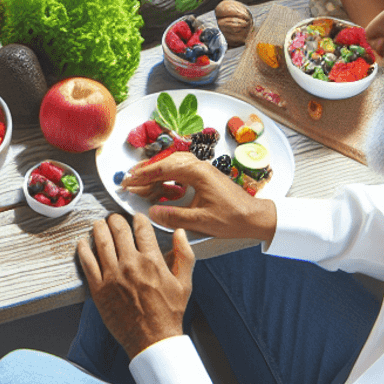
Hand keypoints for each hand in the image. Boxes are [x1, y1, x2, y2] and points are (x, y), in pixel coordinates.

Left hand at [76, 212, 193, 358]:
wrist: (153, 340)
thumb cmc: (169, 314)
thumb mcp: (185, 284)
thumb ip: (184, 255)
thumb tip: (180, 233)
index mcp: (152, 261)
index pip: (142, 229)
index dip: (138, 219)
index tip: (136, 217)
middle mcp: (130, 264)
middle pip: (118, 230)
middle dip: (116, 220)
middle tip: (114, 219)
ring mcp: (112, 275)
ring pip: (101, 241)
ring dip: (99, 228)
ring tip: (99, 224)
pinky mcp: (99, 288)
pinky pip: (87, 262)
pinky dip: (83, 248)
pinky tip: (83, 242)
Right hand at [120, 153, 277, 244]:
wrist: (256, 217)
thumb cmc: (233, 218)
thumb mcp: (201, 220)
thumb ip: (174, 216)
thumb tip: (151, 212)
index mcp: (196, 172)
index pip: (162, 169)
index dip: (142, 176)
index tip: (127, 181)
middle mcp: (198, 166)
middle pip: (164, 163)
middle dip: (145, 172)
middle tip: (128, 180)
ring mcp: (202, 169)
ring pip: (171, 165)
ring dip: (155, 172)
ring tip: (139, 180)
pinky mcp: (204, 176)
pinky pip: (180, 171)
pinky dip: (166, 176)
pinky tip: (161, 184)